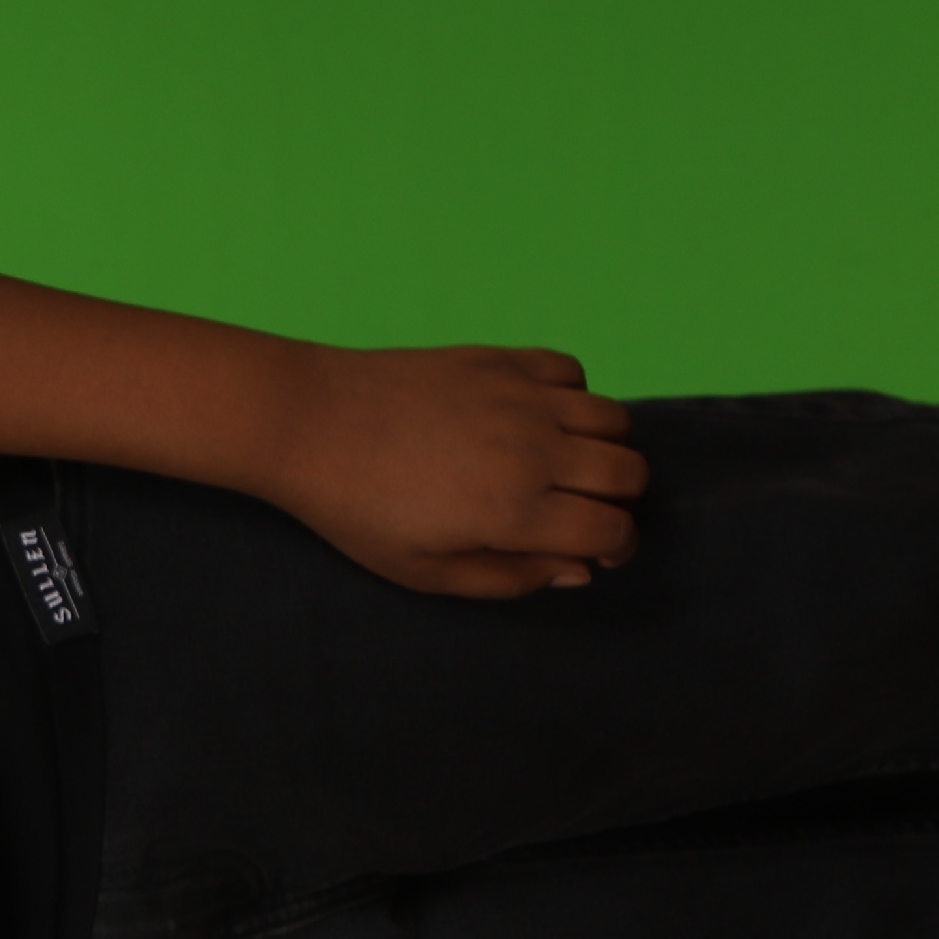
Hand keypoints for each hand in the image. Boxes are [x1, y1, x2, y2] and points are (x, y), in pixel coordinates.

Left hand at [264, 347, 645, 597]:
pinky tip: (537, 417)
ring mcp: (521, 399)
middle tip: (583, 511)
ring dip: (604, 448)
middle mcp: (532, 452)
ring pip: (613, 420)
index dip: (617, 548)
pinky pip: (572, 371)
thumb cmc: (356, 509)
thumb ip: (508, 578)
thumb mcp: (423, 571)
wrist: (308, 423)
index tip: (600, 552)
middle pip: (630, 473)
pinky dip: (572, 395)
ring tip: (565, 465)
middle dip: (620, 501)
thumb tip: (578, 572)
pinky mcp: (500, 360)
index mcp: (514, 513)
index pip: (611, 530)